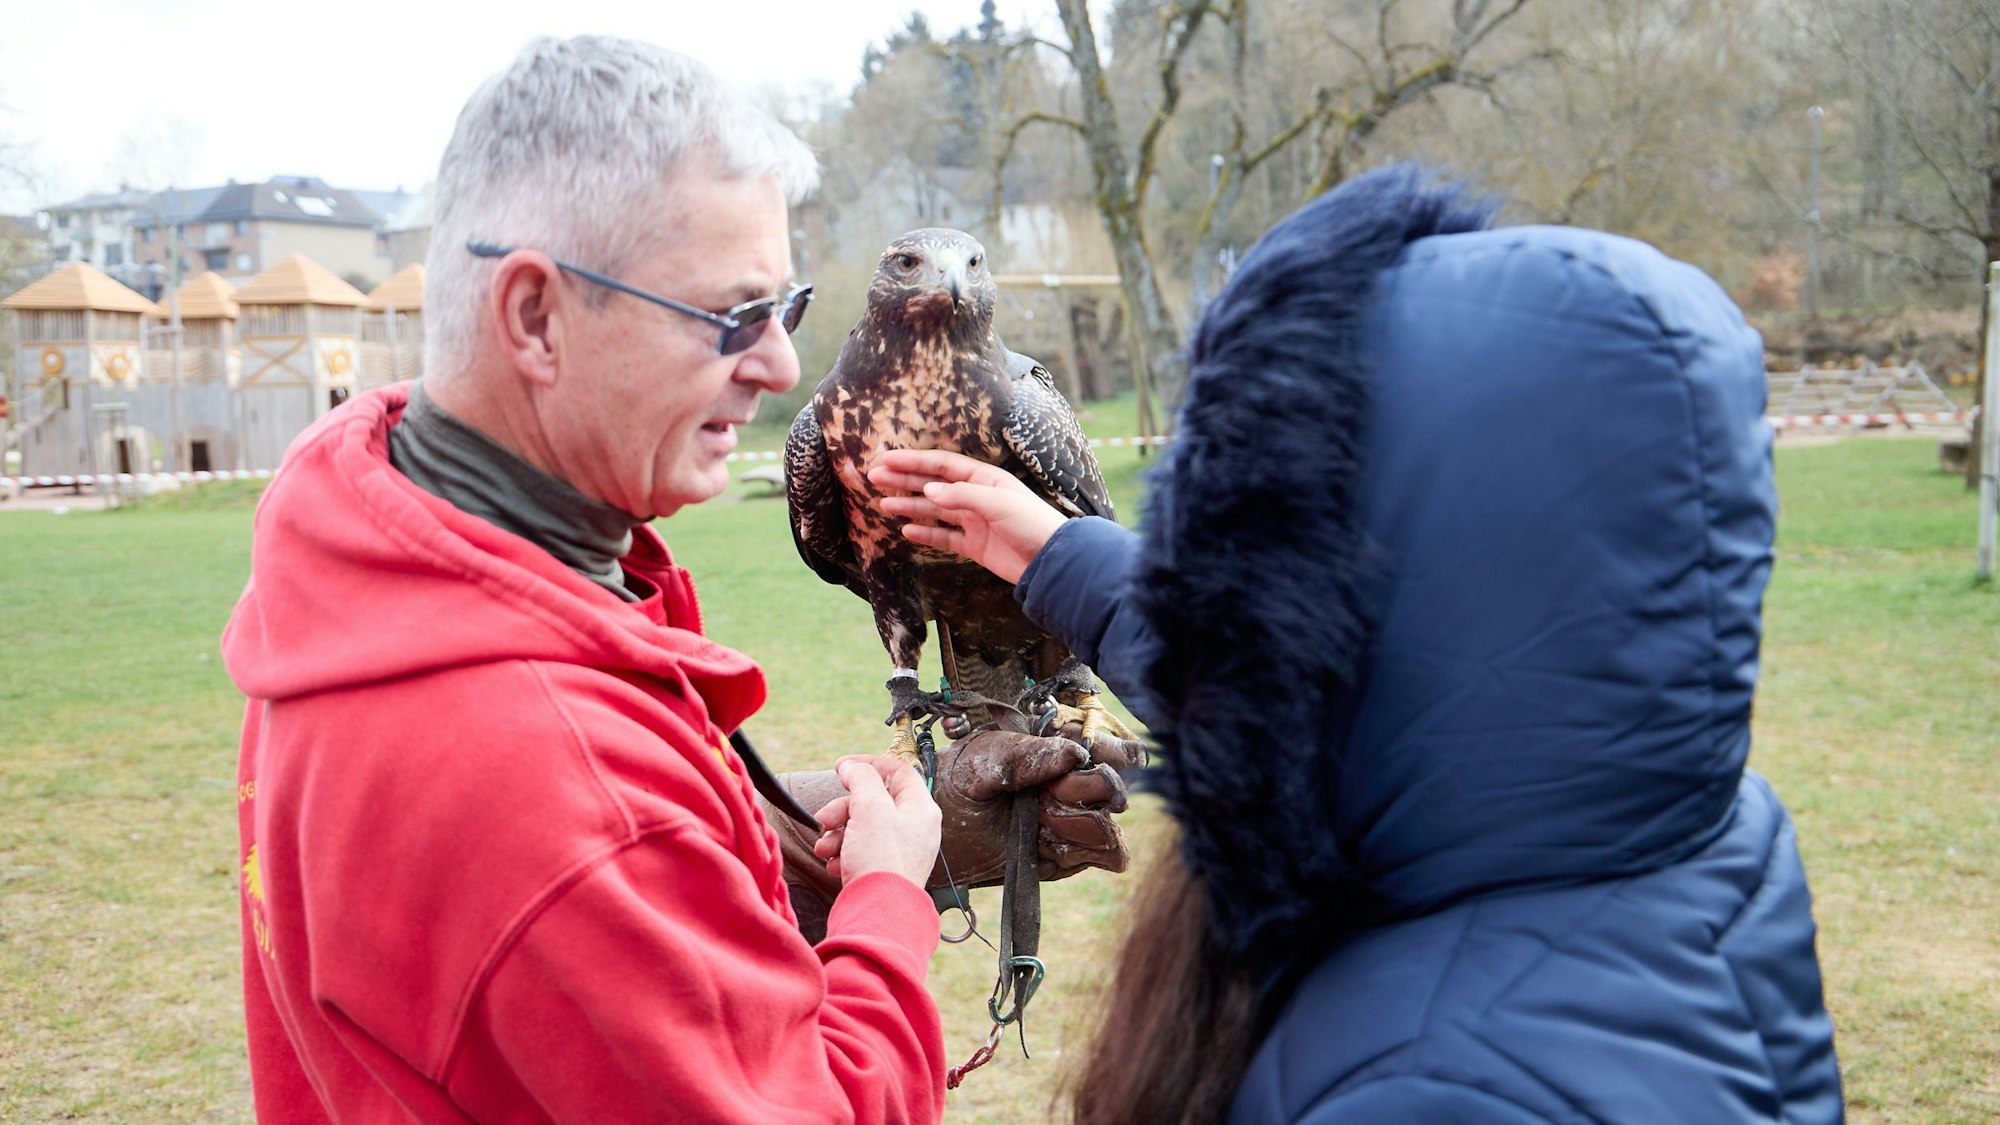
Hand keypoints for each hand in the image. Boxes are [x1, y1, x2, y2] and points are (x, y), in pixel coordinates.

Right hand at [811, 756, 940, 887]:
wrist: (877, 912)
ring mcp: (899, 852)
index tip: (841, 767)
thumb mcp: (870, 807)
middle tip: (824, 819)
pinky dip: (843, 854)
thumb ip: (861, 778)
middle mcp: (914, 829)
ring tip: (824, 848)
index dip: (868, 764)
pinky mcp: (883, 871)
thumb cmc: (881, 860)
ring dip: (837, 834)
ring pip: (862, 828)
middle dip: (842, 809)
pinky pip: (860, 852)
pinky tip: (834, 865)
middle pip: (874, 802)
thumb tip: (851, 766)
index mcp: (920, 809)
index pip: (898, 771)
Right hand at [868, 449, 1066, 583]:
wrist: (1052, 561)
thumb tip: (928, 490)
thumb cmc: (1031, 524)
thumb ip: (962, 496)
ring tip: (883, 504)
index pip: (941, 465)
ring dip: (910, 506)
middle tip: (874, 478)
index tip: (886, 460)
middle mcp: (976, 496)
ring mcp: (975, 521)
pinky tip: (907, 531)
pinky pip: (945, 537)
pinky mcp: (975, 545)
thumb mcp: (997, 504)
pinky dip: (926, 534)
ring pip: (935, 510)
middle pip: (933, 484)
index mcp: (984, 478)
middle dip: (904, 480)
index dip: (913, 462)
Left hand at [931, 721, 1144, 885]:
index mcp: (1052, 752)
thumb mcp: (984, 761)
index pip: (1101, 745)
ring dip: (1081, 823)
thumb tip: (1075, 754)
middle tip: (1050, 795)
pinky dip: (1099, 850)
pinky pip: (1109, 854)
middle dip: (1086, 790)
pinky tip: (1061, 845)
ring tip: (1044, 823)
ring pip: (1109, 820)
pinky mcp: (1070, 855)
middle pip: (1109, 786)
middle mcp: (1068, 786)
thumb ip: (1027, 756)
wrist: (931, 833)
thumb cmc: (956, 784)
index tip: (1089, 756)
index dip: (1108, 750)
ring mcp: (1071, 821)